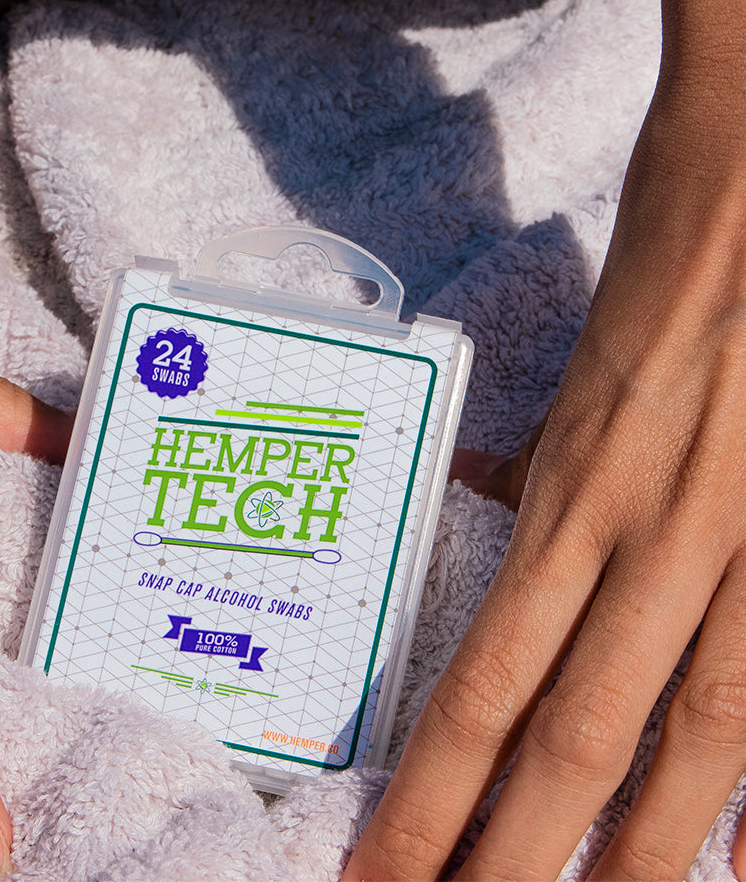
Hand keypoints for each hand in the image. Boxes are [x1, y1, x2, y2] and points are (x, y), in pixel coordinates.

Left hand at [344, 68, 745, 878]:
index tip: (378, 871)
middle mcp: (652, 539)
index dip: (430, 795)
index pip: (481, 683)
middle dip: (502, 859)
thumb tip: (503, 509)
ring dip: (623, 857)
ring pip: (680, 743)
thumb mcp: (585, 375)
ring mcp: (745, 545)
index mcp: (574, 492)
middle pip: (566, 740)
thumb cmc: (674, 265)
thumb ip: (546, 465)